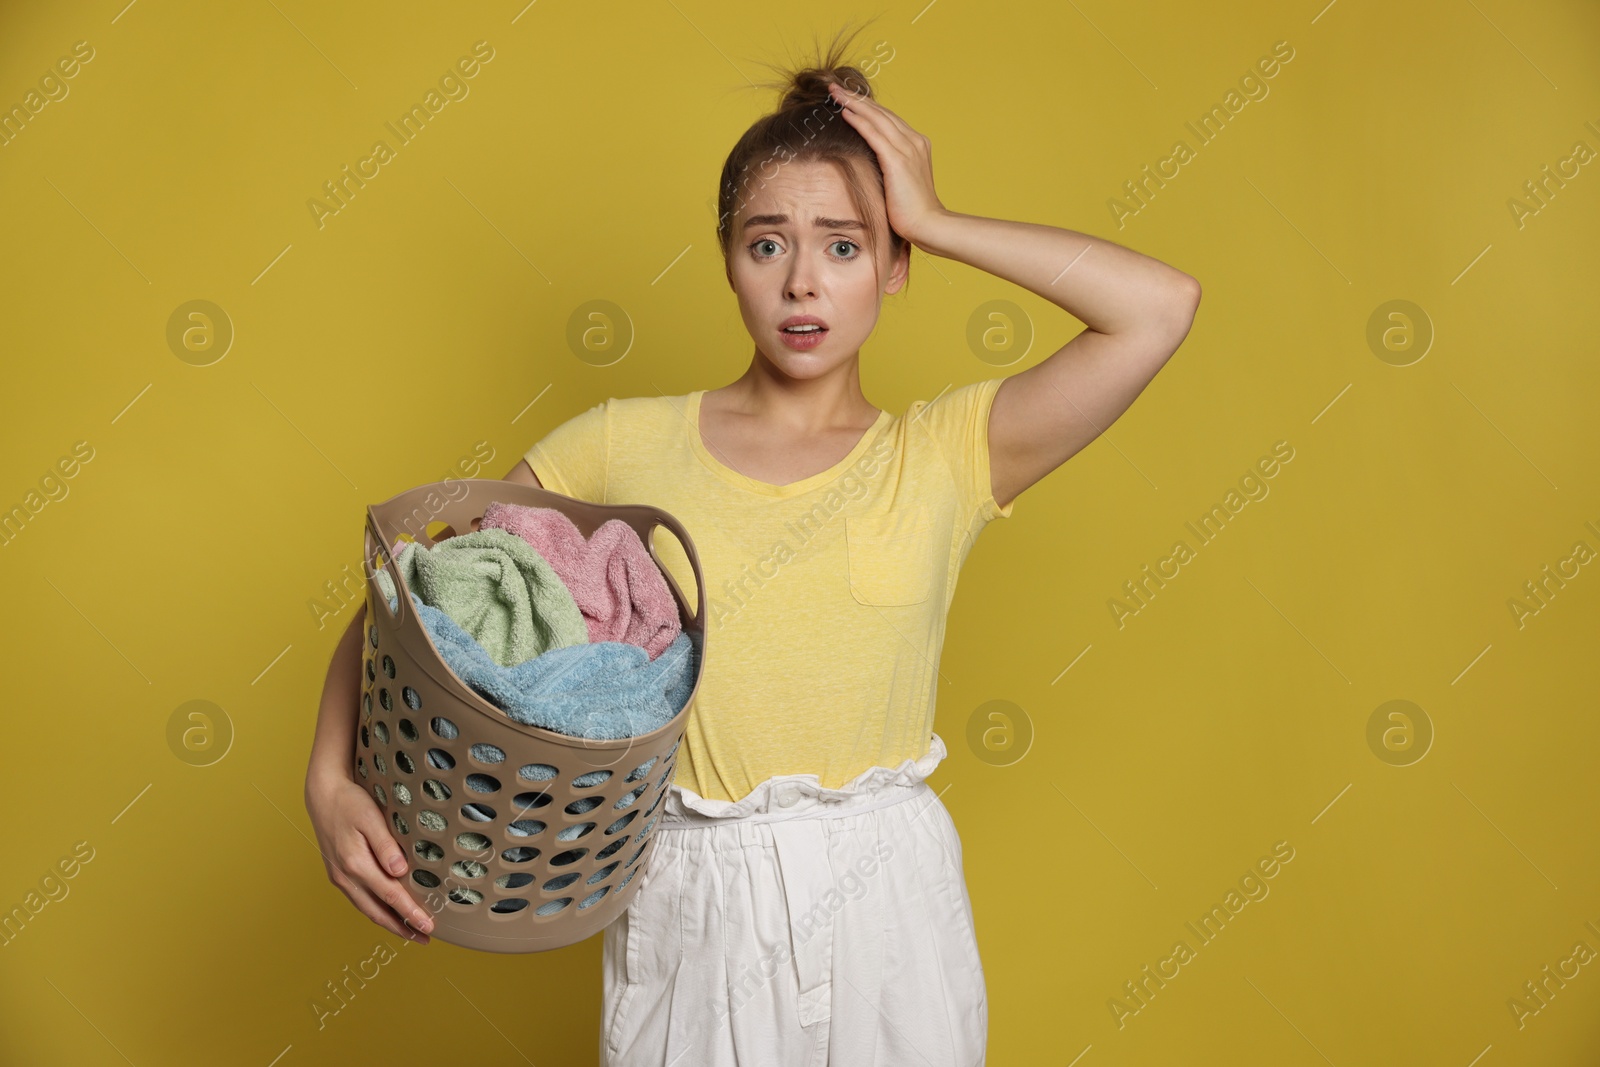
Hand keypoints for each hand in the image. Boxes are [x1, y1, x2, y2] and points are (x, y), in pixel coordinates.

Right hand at [306, 770, 434, 943]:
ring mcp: (340, 877)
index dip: (410, 914)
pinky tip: (389, 912)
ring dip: (389, 923)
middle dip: (402, 928)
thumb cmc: (350, 802)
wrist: (323, 794)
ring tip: (411, 932)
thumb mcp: (371, 818)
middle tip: (425, 939)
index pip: (390, 896)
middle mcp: (345, 876)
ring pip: (368, 909)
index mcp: (355, 864)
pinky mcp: (339, 874)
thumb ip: (386, 845)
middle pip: (377, 911)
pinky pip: (361, 899)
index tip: (428, 927)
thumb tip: (400, 871)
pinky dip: (377, 910)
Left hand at [827, 81, 946, 246]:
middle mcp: (914, 141)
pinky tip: (845, 112)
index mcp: (917, 145)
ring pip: (877, 118)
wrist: (928, 225)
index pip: (888, 119)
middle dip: (857, 98)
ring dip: (854, 103)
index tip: (849, 99)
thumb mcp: (902, 182)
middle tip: (835, 87)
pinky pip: (874, 134)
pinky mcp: (897, 160)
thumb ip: (891, 167)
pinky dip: (859, 121)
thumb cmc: (913, 211)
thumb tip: (872, 165)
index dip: (868, 107)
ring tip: (834, 92)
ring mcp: (907, 149)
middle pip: (882, 113)